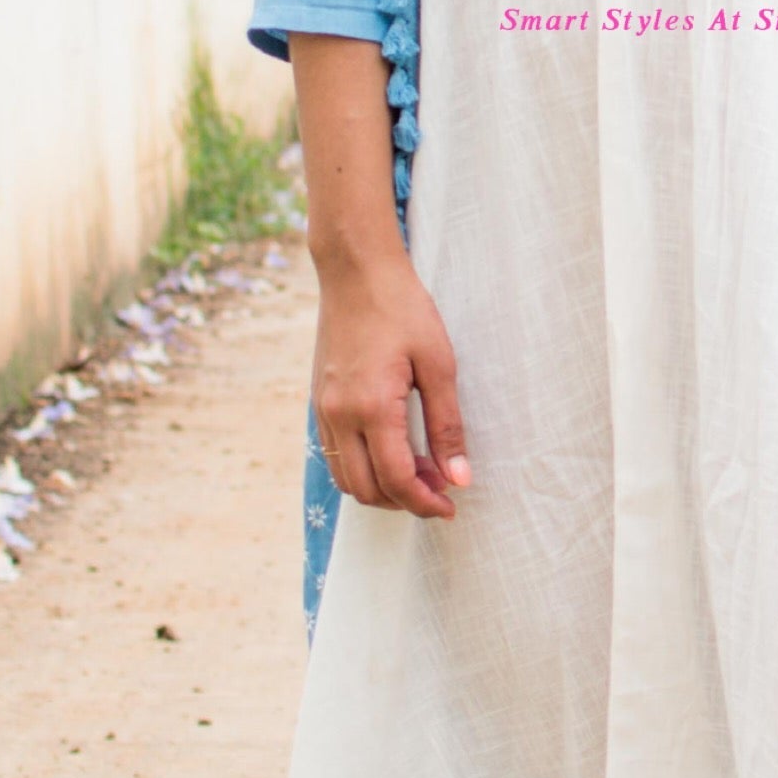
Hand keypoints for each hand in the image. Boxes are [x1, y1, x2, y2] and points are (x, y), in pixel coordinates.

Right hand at [313, 250, 470, 518]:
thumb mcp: (439, 364)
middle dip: (404, 502)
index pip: (397, 480)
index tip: (451, 507)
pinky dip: (362, 468)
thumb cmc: (402, 308)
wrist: (356, 270)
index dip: (425, 503)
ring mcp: (323, 410)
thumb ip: (447, 425)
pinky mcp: (318, 402)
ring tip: (419, 473)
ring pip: (346, 478)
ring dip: (381, 489)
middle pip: (367, 489)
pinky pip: (335, 454)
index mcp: (372, 407)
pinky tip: (392, 452)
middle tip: (440, 489)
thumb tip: (459, 477)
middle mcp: (340, 415)